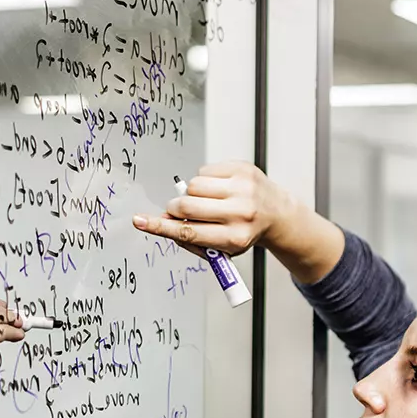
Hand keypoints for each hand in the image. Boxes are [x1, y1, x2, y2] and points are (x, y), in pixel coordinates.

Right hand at [132, 160, 299, 256]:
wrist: (276, 214)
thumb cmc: (244, 232)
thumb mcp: (222, 248)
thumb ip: (191, 239)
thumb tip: (164, 221)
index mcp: (233, 237)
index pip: (188, 232)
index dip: (160, 227)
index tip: (140, 221)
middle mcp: (240, 212)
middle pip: (187, 206)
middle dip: (176, 209)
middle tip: (180, 211)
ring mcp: (242, 189)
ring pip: (193, 185)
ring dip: (191, 194)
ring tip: (206, 201)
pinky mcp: (242, 169)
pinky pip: (205, 170)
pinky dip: (204, 180)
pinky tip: (217, 188)